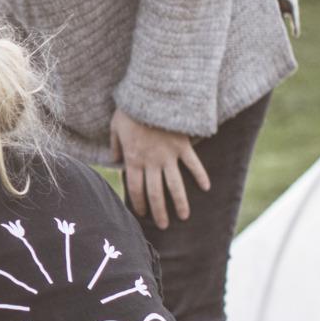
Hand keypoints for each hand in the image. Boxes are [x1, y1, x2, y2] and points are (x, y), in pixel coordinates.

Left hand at [111, 109, 210, 231]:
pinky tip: (206, 187)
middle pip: (155, 193)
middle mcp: (152, 162)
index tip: (142, 215)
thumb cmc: (130, 109)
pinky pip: (193, 164)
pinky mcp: (183, 146)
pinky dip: (201, 175)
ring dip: (180, 202)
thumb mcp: (115, 127)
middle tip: (164, 225)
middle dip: (159, 211)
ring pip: (175, 185)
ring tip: (184, 216)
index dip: (138, 204)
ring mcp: (169, 156)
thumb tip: (113, 160)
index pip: (135, 189)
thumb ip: (115, 145)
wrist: (151, 95)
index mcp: (133, 160)